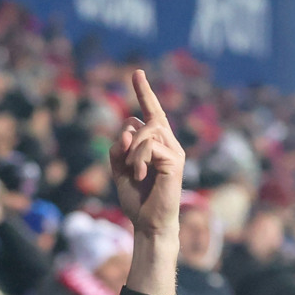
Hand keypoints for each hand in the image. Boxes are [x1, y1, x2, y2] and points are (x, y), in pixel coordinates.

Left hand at [110, 70, 183, 237]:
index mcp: (156, 144)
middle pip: (147, 119)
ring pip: (146, 132)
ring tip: (134, 173)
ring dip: (132, 153)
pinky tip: (140, 175)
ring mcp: (174, 151)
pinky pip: (150, 147)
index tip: (136, 72)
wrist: (148, 222)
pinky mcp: (175, 161)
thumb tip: (129, 126)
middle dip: (130, 138)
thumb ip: (119, 148)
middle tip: (127, 165)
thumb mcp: (118, 169)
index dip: (143, 92)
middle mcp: (169, 143)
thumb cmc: (136, 198)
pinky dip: (138, 160)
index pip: (150, 113)